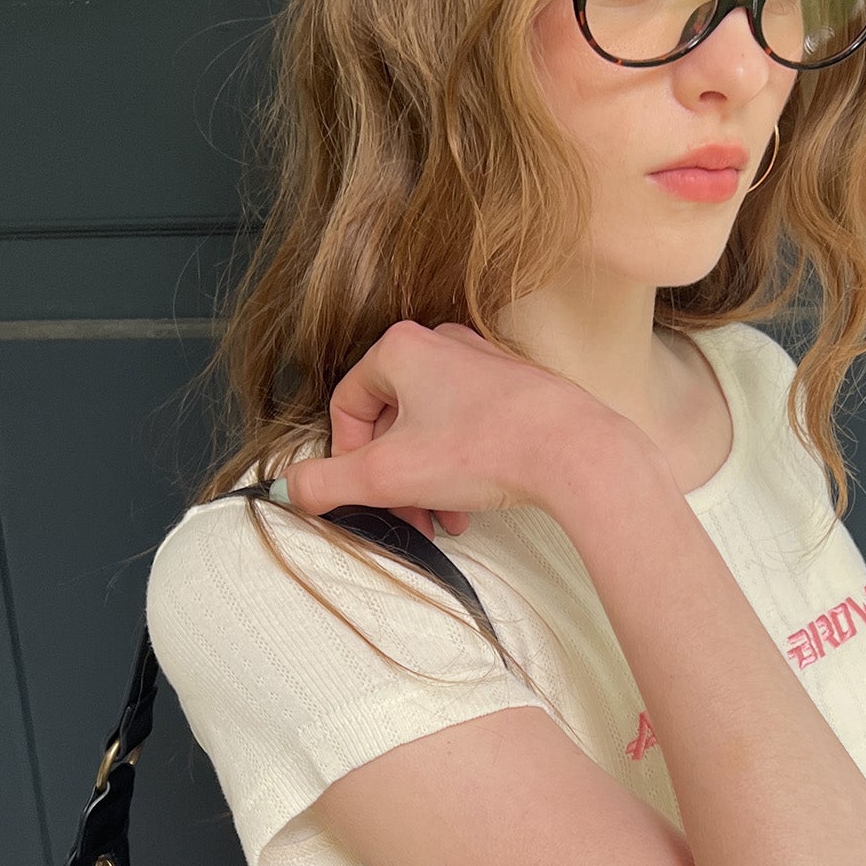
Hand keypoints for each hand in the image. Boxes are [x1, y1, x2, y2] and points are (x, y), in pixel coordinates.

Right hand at [280, 320, 612, 540]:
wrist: (575, 452)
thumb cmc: (488, 449)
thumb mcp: (388, 476)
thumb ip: (326, 484)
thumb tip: (289, 490)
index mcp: (401, 348)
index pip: (346, 404)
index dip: (346, 458)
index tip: (361, 494)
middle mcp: (442, 345)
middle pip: (391, 421)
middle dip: (393, 479)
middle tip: (405, 518)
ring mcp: (482, 364)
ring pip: (431, 431)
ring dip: (427, 482)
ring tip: (444, 521)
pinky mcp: (515, 390)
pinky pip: (468, 431)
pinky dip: (460, 469)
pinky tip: (471, 506)